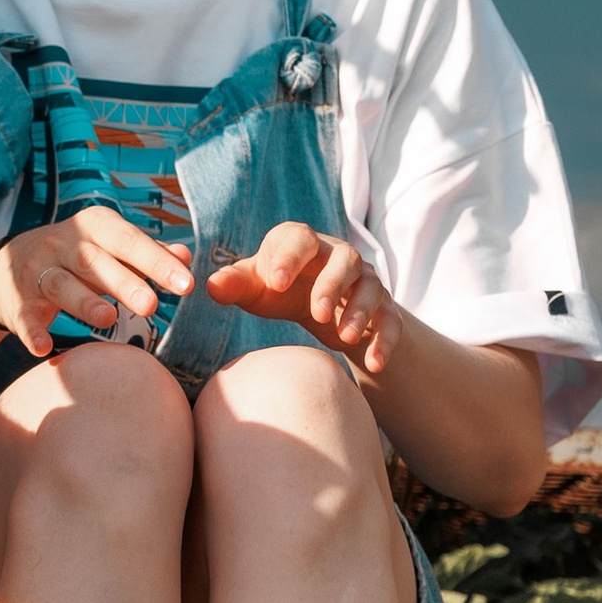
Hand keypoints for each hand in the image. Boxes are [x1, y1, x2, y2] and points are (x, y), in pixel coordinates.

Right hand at [0, 208, 190, 358]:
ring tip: (108, 319)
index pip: (128, 241)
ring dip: (83, 302)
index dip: (157, 261)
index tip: (186, 284)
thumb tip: (186, 256)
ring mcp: (36, 271)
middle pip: (94, 262)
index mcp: (93, 227)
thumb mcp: (109, 247)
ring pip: (61, 285)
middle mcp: (62, 244)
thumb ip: (146, 254)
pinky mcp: (17, 300)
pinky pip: (24, 316)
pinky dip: (32, 331)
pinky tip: (42, 347)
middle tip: (152, 305)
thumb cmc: (77, 257)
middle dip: (124, 282)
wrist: (7, 266)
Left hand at [206, 220, 399, 375]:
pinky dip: (385, 341)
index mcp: (303, 243)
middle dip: (331, 285)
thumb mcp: (256, 287)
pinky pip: (391, 321)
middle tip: (315, 312)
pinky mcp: (383, 309)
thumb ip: (234, 284)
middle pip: (344, 260)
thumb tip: (210, 286)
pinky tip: (374, 362)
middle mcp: (339, 256)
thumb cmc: (281, 289)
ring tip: (345, 338)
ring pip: (372, 288)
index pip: (299, 239)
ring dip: (360, 312)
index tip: (275, 283)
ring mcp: (365, 281)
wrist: (323, 306)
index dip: (289, 258)